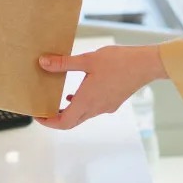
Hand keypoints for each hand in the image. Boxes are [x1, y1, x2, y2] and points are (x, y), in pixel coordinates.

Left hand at [36, 45, 164, 129]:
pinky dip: (79, 105)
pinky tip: (75, 93)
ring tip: (55, 100)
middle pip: (71, 122)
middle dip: (55, 118)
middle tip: (42, 110)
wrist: (146, 65)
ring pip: (81, 116)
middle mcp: (96, 108)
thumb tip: (42, 63)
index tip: (37, 115)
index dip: (48, 122)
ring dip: (67, 112)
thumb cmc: (119, 61)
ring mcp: (105, 106)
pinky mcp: (112, 102)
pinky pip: (91, 109)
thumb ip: (63, 63)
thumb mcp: (87, 59)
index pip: (63, 122)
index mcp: (87, 100)